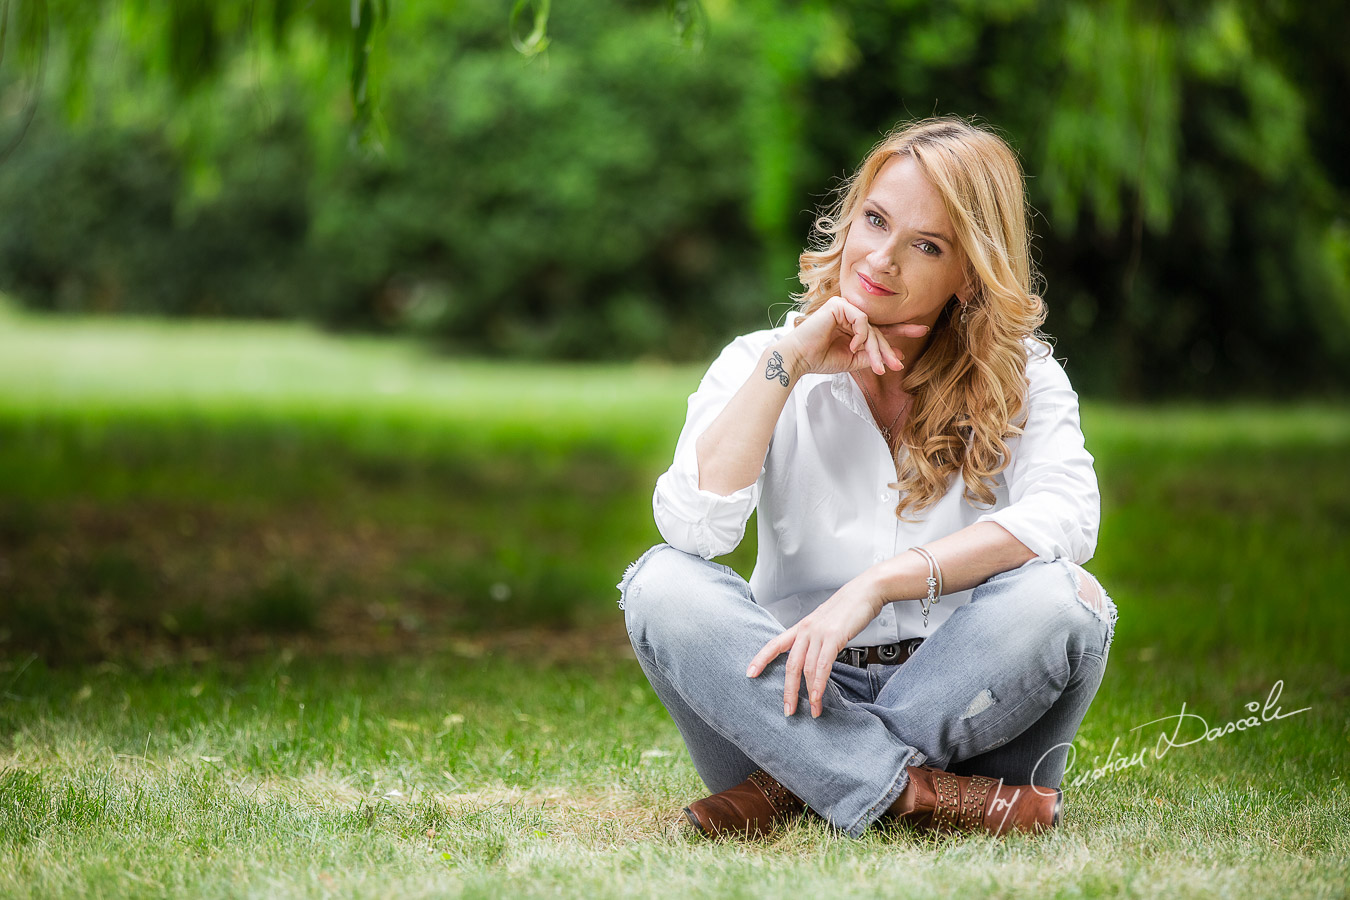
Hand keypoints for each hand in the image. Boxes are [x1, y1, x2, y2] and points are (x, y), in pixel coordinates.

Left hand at [745, 571, 886, 717]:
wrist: (865, 591)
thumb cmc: (847, 608)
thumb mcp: (825, 623)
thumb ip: (816, 639)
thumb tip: (812, 657)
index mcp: (801, 627)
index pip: (775, 644)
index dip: (761, 659)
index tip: (750, 673)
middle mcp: (806, 630)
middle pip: (790, 665)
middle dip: (788, 691)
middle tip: (788, 710)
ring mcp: (819, 633)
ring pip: (806, 669)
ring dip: (808, 693)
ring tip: (812, 710)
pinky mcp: (834, 637)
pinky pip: (822, 665)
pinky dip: (819, 684)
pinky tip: (818, 696)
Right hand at [775, 297, 928, 378]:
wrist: (799, 358)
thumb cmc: (820, 359)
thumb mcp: (852, 361)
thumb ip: (872, 356)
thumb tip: (896, 354)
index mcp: (853, 326)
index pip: (880, 328)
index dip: (900, 330)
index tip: (922, 330)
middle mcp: (850, 314)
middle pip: (878, 330)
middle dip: (888, 349)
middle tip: (898, 363)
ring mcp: (845, 307)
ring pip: (872, 327)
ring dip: (875, 348)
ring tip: (875, 365)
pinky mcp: (839, 305)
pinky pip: (862, 320)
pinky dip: (861, 335)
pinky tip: (853, 346)